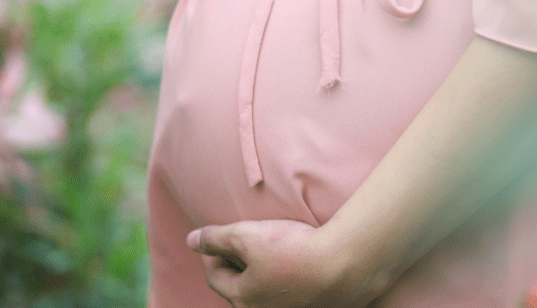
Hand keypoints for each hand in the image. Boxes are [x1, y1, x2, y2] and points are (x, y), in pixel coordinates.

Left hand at [187, 219, 385, 307]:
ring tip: (269, 255)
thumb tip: (191, 240)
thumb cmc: (292, 250)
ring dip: (262, 276)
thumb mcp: (246, 236)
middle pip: (240, 291)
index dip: (213, 255)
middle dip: (237, 268)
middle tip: (241, 246)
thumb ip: (215, 239)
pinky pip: (290, 295)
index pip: (216, 277)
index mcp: (243, 300)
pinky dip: (286, 281)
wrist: (346, 265)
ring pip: (266, 295)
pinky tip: (295, 265)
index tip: (217, 239)